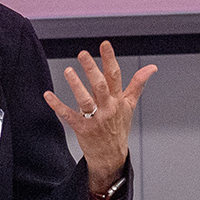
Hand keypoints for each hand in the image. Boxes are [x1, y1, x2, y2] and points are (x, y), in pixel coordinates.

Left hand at [45, 40, 156, 194]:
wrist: (111, 155)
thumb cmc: (119, 128)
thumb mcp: (130, 106)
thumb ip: (138, 85)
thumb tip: (151, 68)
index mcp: (118, 100)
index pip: (115, 76)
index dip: (110, 59)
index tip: (104, 45)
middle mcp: (107, 108)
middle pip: (100, 86)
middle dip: (92, 69)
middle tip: (83, 54)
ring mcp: (95, 119)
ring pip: (85, 100)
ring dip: (76, 85)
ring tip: (68, 71)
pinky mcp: (82, 129)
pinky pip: (69, 116)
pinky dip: (58, 106)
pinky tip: (48, 96)